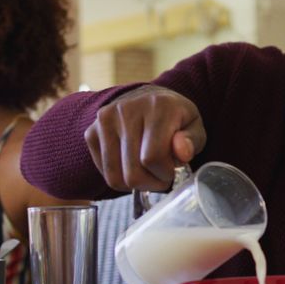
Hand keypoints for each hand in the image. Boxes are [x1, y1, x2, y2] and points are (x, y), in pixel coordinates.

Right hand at [84, 85, 205, 191]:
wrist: (146, 99)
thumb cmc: (174, 117)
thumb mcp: (194, 125)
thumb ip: (192, 141)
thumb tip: (182, 152)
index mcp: (158, 106)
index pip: (153, 157)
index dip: (164, 174)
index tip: (172, 172)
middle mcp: (126, 110)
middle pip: (132, 172)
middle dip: (151, 183)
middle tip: (160, 177)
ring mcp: (105, 120)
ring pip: (115, 176)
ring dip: (134, 184)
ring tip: (147, 173)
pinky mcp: (91, 131)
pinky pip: (104, 172)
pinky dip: (120, 178)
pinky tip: (131, 166)